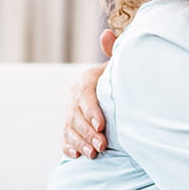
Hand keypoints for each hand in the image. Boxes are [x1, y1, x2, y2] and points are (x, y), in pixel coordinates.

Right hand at [62, 30, 117, 157]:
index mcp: (88, 79)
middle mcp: (75, 95)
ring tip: (94, 154)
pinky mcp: (70, 127)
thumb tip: (106, 33)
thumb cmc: (123, 82)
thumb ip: (114, 52)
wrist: (120, 99)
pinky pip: (65, 138)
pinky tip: (78, 156)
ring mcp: (70, 112)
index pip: (84, 93)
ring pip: (69, 127)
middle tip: (102, 145)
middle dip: (87, 131)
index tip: (101, 124)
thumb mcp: (120, 68)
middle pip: (76, 114)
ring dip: (80, 142)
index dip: (90, 109)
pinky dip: (70, 147)